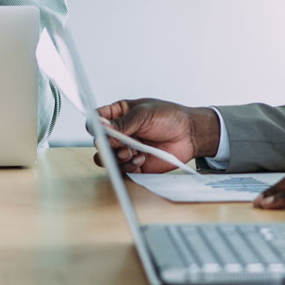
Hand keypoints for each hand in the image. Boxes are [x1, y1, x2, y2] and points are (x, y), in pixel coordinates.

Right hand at [94, 99, 218, 172]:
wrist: (189, 134)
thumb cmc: (169, 117)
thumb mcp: (144, 114)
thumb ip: (122, 123)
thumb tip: (102, 127)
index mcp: (119, 114)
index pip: (97, 120)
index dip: (94, 126)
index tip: (100, 129)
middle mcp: (120, 133)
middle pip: (99, 142)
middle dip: (107, 145)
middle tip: (119, 144)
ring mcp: (126, 149)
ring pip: (107, 158)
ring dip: (115, 157)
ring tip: (129, 152)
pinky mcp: (134, 164)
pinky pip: (121, 169)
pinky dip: (127, 166)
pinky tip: (140, 159)